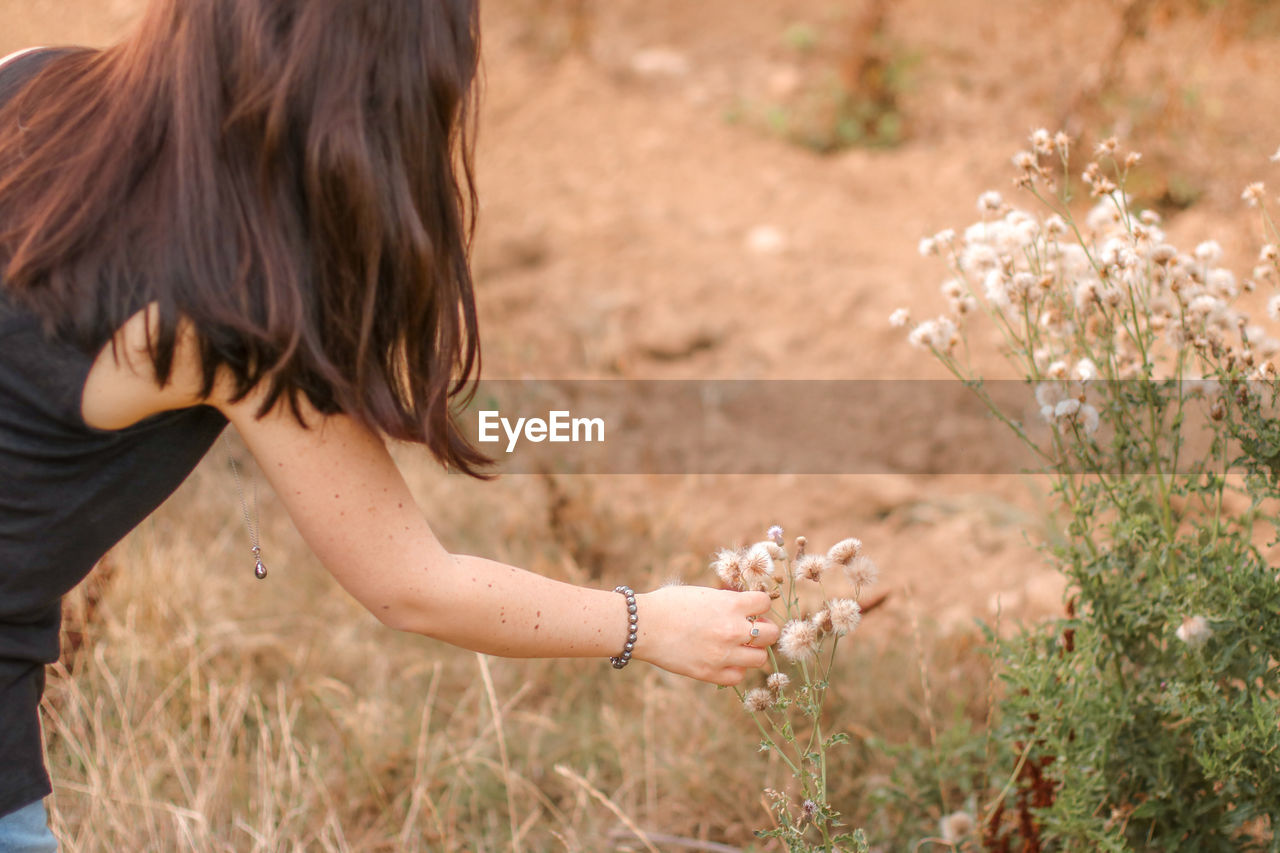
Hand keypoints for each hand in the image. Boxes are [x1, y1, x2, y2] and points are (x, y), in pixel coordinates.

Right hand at [633, 585, 779, 685]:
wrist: (643, 626)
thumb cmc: (668, 604)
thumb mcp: (702, 593)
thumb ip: (727, 602)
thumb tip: (745, 609)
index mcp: (731, 604)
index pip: (765, 603)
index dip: (759, 606)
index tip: (750, 609)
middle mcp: (733, 630)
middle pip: (771, 634)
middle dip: (763, 630)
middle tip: (749, 630)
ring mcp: (723, 654)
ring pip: (760, 658)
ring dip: (752, 652)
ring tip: (737, 648)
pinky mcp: (710, 673)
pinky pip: (738, 676)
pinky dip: (735, 669)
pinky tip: (723, 661)